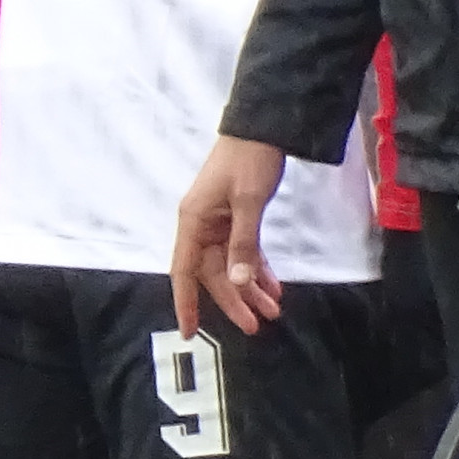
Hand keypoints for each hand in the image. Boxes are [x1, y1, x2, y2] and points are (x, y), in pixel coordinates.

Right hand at [167, 135, 287, 337]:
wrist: (263, 127)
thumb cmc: (250, 160)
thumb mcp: (249, 201)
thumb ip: (243, 244)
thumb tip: (238, 282)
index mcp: (194, 222)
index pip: (184, 272)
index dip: (186, 303)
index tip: (189, 332)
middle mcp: (201, 226)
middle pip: (213, 274)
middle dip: (234, 300)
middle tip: (256, 325)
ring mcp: (219, 223)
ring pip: (231, 266)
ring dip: (250, 288)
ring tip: (273, 310)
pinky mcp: (236, 218)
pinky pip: (244, 252)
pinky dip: (257, 269)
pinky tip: (273, 286)